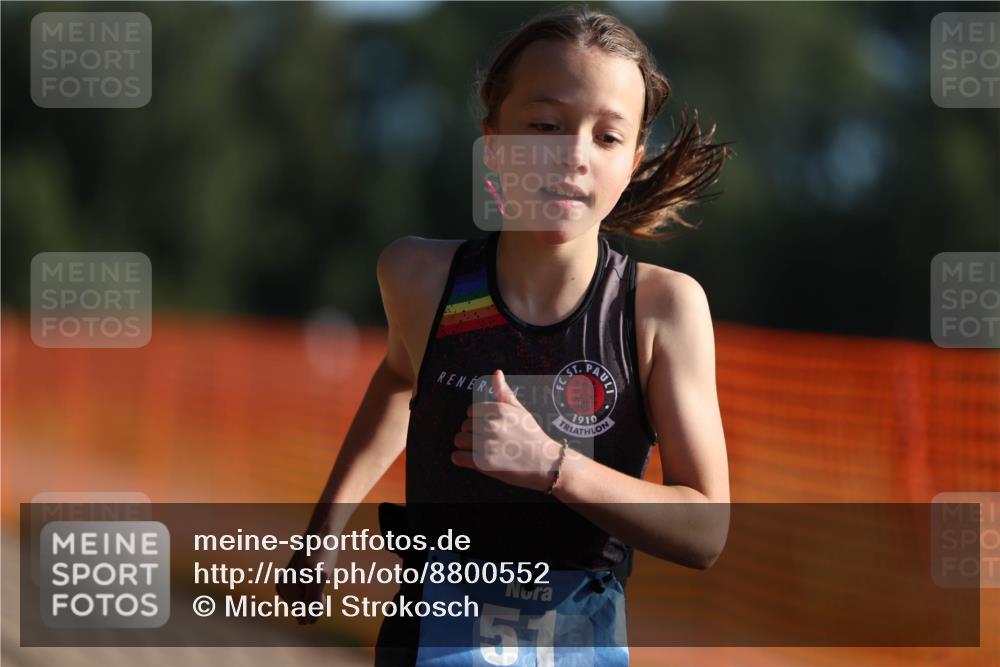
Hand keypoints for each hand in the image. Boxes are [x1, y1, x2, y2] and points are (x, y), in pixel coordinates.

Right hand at [275, 543, 337, 624]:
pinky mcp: (290, 581)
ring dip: (314, 596)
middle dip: (315, 601)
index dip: (318, 605)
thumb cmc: (321, 556)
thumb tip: (309, 622)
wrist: (321, 536)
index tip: (320, 586)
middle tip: (319, 579)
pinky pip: (303, 597)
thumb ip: (314, 600)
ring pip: (304, 604)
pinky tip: (313, 578)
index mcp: (286, 590)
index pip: (305, 615)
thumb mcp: (319, 579)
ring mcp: (285, 585)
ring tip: (316, 576)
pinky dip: (312, 592)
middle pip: (304, 610)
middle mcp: (281, 588)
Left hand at [451, 369, 563, 491]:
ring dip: (466, 446)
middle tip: (489, 441)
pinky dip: (461, 459)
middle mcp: (491, 425)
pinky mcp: (483, 463)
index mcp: (499, 410)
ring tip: (482, 450)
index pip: (470, 411)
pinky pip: (457, 457)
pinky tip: (473, 460)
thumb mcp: (520, 410)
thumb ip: (504, 392)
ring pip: (458, 440)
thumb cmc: (531, 435)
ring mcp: (487, 444)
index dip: (478, 419)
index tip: (489, 427)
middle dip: (472, 433)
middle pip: (464, 425)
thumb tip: (496, 372)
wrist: (544, 463)